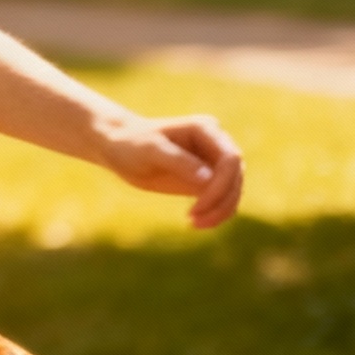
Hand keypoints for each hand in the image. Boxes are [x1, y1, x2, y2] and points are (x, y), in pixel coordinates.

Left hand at [99, 114, 243, 228]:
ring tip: (195, 224)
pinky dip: (216, 214)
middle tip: (195, 220)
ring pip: (233, 191)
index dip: (221, 185)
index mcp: (205, 129)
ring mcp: (212, 163)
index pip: (231, 159)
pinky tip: (198, 223)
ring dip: (220, 211)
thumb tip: (208, 179)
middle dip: (221, 202)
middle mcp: (215, 144)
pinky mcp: (206, 180)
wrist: (118, 148)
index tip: (198, 207)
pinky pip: (222, 200)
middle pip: (235, 177)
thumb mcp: (150, 150)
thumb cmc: (131, 143)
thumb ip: (179, 161)